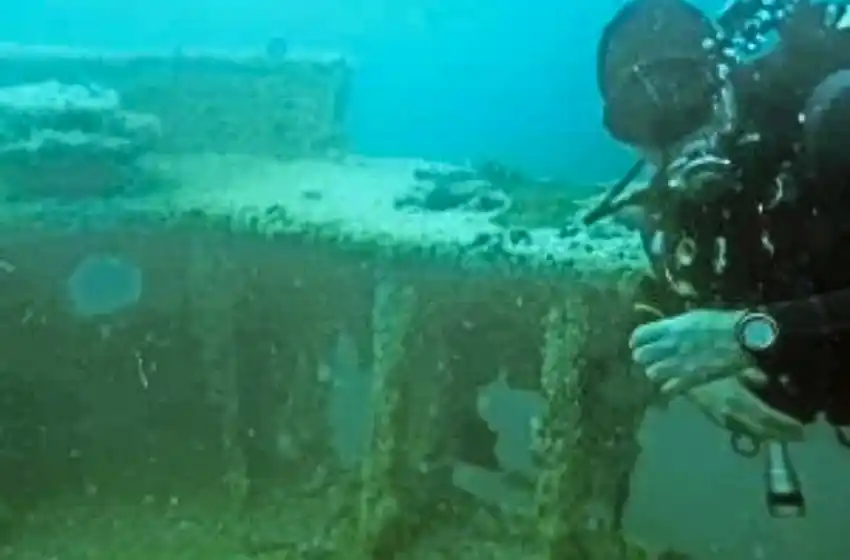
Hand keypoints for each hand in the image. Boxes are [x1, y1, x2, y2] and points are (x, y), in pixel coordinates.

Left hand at [630, 309, 750, 395]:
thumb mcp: (693, 318)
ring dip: (656, 372)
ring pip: (651, 372)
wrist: (744, 338)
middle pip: (640, 355)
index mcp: (671, 327)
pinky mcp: (691, 378)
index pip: (640, 335)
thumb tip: (662, 331)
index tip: (636, 344)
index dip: (636, 341)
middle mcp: (670, 345)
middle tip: (650, 359)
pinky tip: (674, 385)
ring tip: (663, 371)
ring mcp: (680, 363)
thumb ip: (674, 326)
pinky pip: (668, 388)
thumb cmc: (722, 323)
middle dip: (643, 357)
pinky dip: (669, 387)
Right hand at [686, 370, 804, 441]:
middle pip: (762, 430)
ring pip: (752, 432)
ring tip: (784, 436)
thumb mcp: (730, 364)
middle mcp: (733, 414)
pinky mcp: (717, 420)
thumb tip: (766, 381)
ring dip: (770, 436)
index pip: (767, 417)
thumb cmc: (705, 367)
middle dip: (782, 434)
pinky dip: (756, 433)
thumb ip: (750, 374)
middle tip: (799, 436)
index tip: (801, 428)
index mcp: (738, 399)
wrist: (677, 377)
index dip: (785, 424)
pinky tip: (763, 432)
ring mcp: (723, 419)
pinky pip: (741, 430)